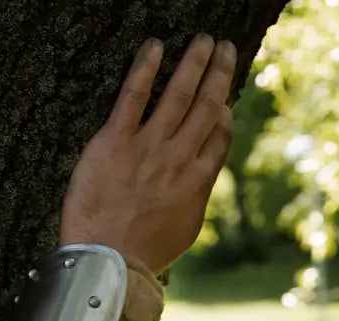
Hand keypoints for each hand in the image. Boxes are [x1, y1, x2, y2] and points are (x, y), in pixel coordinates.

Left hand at [59, 35, 237, 274]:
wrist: (112, 260)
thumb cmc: (145, 253)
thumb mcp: (184, 230)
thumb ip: (196, 195)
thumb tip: (204, 174)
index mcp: (196, 183)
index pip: (218, 140)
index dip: (224, 116)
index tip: (226, 99)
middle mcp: (178, 160)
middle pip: (205, 109)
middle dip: (217, 76)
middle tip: (224, 48)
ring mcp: (148, 148)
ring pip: (177, 96)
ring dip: (192, 64)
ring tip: (203, 40)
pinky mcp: (116, 141)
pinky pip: (133, 96)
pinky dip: (146, 69)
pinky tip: (156, 47)